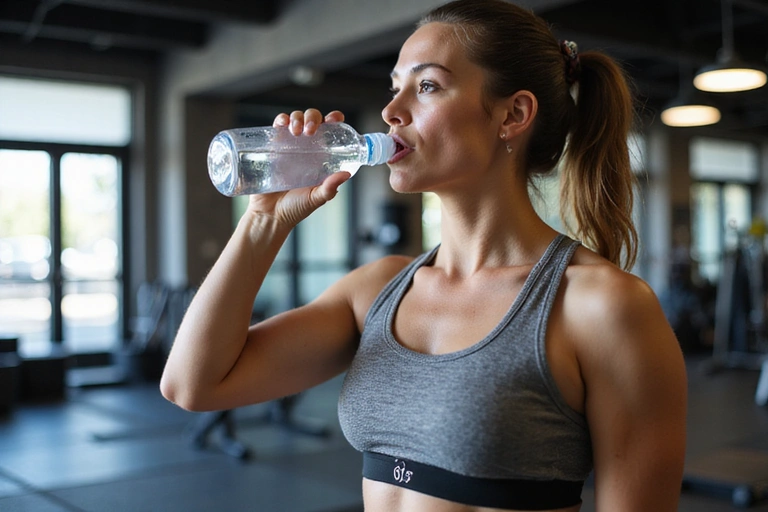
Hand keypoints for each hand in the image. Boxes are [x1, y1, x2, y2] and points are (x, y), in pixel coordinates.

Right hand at [246, 109, 351, 226]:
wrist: (269, 215)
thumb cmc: (295, 209)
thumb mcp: (316, 198)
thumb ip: (329, 188)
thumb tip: (346, 174)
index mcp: (321, 157)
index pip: (331, 131)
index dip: (334, 120)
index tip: (334, 120)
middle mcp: (306, 148)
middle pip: (313, 119)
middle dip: (313, 117)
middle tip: (311, 131)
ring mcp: (289, 146)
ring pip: (295, 119)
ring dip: (297, 117)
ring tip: (296, 131)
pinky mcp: (272, 147)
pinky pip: (277, 127)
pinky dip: (280, 120)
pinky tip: (283, 125)